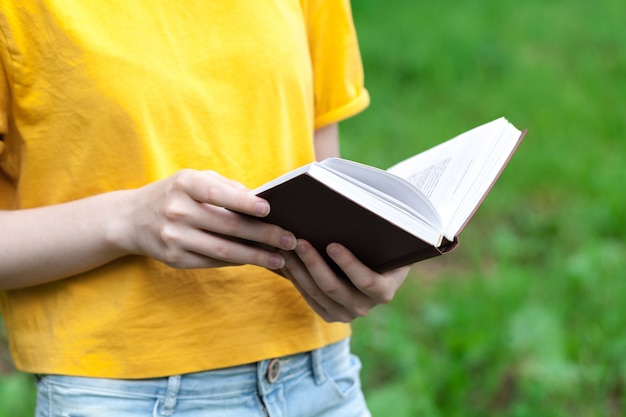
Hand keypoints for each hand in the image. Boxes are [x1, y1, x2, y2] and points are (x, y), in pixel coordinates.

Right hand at [122, 169, 296, 268]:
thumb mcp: (193, 180)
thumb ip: (226, 188)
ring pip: (223, 250)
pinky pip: (213, 261)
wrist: (131, 219)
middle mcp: (177, 211)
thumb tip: (262, 202)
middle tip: (290, 239)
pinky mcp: (175, 259)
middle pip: (227, 226)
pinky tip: (257, 260)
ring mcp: (174, 237)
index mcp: (184, 184)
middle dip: (263, 235)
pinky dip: (238, 261)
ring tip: (280, 258)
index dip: (244, 202)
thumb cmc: (174, 194)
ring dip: (256, 256)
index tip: (269, 209)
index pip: (217, 193)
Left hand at [280, 239, 409, 321]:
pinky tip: (286, 260)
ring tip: (286, 248)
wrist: (376, 273)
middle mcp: (365, 307)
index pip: (366, 281)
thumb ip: (373, 238)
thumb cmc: (380, 252)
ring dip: (299, 269)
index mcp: (383, 291)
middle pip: (333, 287)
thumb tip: (352, 218)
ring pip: (316, 292)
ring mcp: (345, 314)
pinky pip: (308, 297)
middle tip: (300, 242)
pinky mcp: (329, 315)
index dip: (349, 264)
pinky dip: (295, 277)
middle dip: (314, 262)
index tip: (332, 245)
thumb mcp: (384, 246)